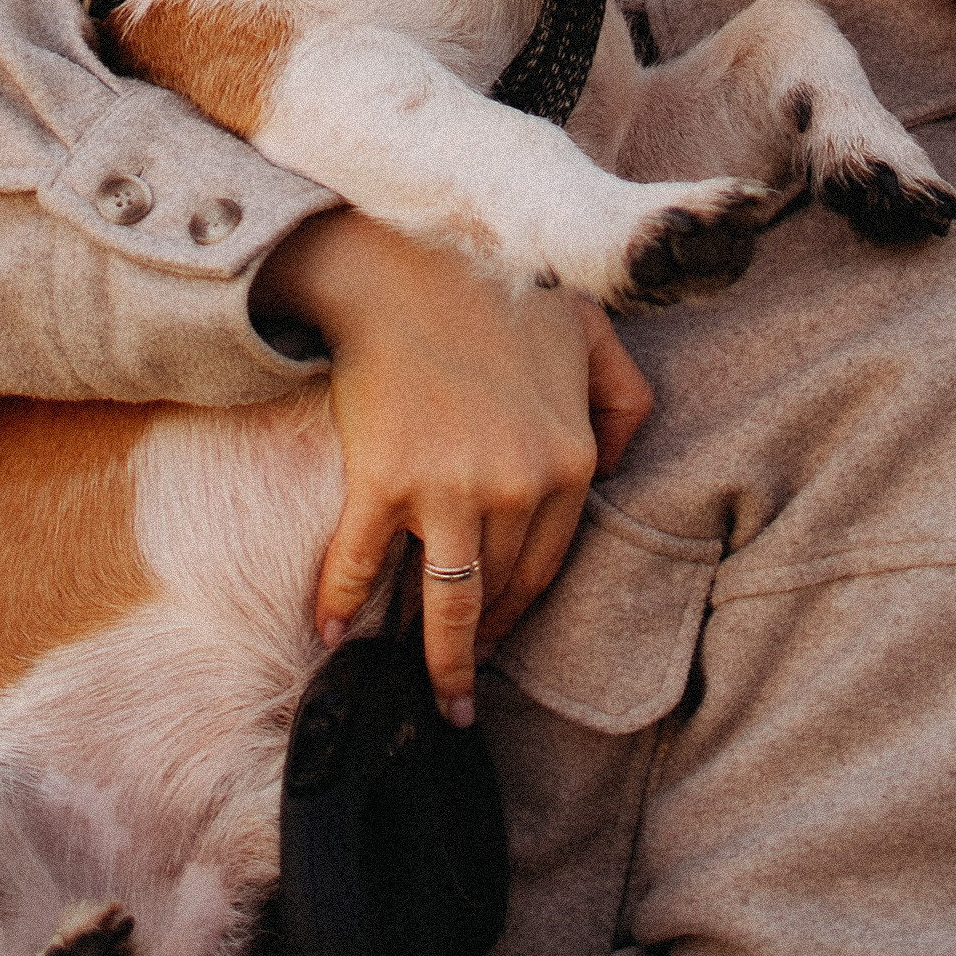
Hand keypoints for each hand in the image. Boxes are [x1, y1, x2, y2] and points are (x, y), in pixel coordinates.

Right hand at [253, 212, 652, 721]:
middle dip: (482, 644)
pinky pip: (362, 563)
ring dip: (436, 658)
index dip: (520, 613)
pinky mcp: (385, 479)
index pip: (547, 566)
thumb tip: (618, 470)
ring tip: (423, 697)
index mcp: (572, 459)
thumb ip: (625, 400)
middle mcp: (519, 487)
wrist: (412, 258)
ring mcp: (450, 489)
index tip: (500, 640)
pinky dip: (341, 603)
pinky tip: (330, 631)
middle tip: (461, 685)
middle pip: (500, 591)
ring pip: (447, 601)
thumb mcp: (596, 333)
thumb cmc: (504, 288)